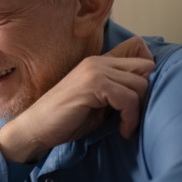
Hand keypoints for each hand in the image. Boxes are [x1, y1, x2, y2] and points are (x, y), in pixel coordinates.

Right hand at [0, 36, 155, 162]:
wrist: (36, 127)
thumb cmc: (65, 119)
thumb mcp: (97, 102)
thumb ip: (116, 91)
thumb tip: (143, 91)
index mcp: (97, 62)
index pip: (138, 51)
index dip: (145, 75)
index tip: (136, 98)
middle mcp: (97, 61)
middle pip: (145, 67)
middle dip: (143, 94)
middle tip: (131, 114)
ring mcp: (94, 71)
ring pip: (140, 84)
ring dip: (137, 109)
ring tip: (125, 125)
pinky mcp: (93, 85)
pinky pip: (128, 98)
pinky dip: (130, 118)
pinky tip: (122, 130)